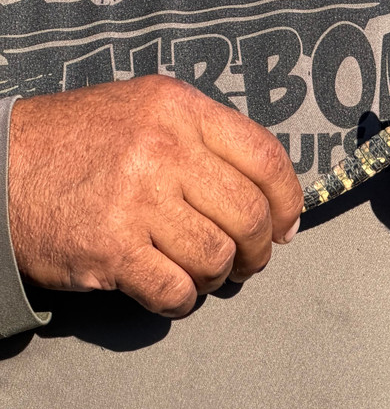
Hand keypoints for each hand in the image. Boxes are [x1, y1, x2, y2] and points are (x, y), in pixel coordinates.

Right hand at [8, 75, 303, 317]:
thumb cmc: (82, 141)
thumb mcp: (147, 110)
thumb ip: (207, 138)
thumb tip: (273, 195)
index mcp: (180, 108)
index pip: (265, 157)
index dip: (289, 199)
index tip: (287, 224)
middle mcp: (163, 148)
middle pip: (249, 214)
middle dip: (259, 248)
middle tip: (249, 259)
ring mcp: (135, 199)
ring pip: (217, 256)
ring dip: (219, 276)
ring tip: (204, 272)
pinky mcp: (109, 248)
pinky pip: (175, 290)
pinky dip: (182, 299)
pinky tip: (171, 289)